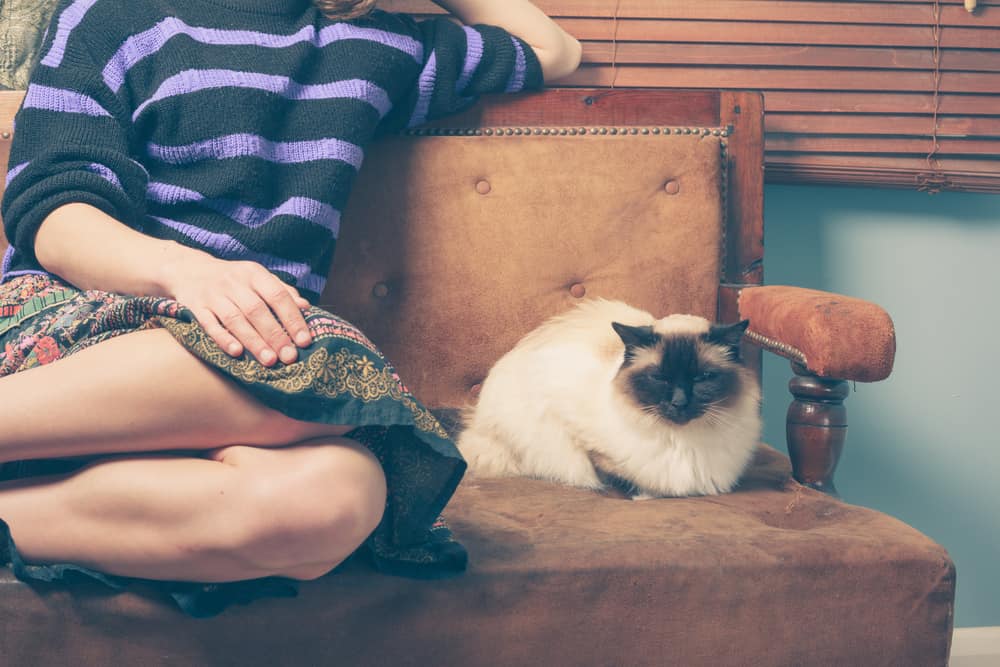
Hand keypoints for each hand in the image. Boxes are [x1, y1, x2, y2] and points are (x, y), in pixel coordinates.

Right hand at [164, 252, 312, 366]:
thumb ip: (281, 291)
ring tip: (269, 361)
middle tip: (289, 357)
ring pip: (235, 319)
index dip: (293, 318)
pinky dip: (223, 339)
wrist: (188, 270)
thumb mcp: (257, 278)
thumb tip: (306, 307)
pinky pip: (209, 324)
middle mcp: (233, 282)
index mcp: (254, 273)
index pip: (278, 296)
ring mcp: (213, 295)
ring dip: (254, 341)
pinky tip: (236, 352)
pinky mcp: (195, 307)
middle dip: (275, 335)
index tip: (305, 341)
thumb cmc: (233, 279)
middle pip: (257, 310)